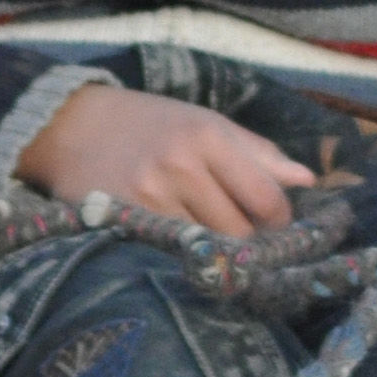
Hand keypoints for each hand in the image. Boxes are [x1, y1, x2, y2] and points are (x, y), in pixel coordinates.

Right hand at [15, 85, 315, 239]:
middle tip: (245, 243)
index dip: (280, 223)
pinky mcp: (124, 218)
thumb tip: (307, 180)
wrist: (69, 126)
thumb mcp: (203, 122)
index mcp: (208, 136)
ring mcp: (149, 195)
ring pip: (206, 247)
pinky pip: (170, 251)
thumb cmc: (147, 123)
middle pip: (240, 231)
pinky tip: (181, 247)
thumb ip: (256, 151)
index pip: (267, 198)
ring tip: (211, 244)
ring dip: (215, 253)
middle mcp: (180, 165)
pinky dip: (182, 254)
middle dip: (249, 243)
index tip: (275, 229)